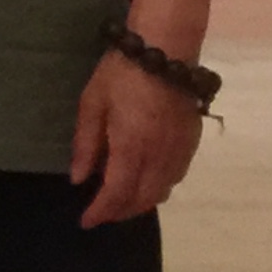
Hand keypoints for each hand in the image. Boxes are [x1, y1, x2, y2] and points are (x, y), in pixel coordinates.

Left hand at [68, 50, 202, 226]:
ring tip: (120, 200)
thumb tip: (80, 179)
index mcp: (132, 147)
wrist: (165, 49)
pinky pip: (176, 177)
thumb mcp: (92, 105)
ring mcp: (180, 150)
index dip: (101, 212)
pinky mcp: (192, 142)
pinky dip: (159, 187)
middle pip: (143, 199)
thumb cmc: (121, 74)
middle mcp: (160, 156)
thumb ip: (86, 145)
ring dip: (141, 202)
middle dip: (120, 212)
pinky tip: (145, 180)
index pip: (117, 194)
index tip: (86, 222)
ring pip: (163, 191)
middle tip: (101, 213)